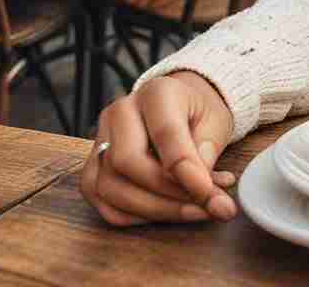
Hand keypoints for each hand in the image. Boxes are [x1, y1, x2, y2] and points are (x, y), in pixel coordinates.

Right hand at [80, 72, 236, 225]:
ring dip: (154, 210)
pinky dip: (137, 217)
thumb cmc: (198, 112)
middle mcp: (121, 112)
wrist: (180, 106)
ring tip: (192, 211)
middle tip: (203, 206)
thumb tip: (205, 191)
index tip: (208, 193)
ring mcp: (100, 141)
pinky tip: (167, 212)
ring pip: (110, 188)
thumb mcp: (216, 121)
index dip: (186, 170)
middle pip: (127, 162)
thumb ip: (208, 152)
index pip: (164, 133)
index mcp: (156, 92)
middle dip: (166, 194)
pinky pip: (104, 205)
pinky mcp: (92, 169)